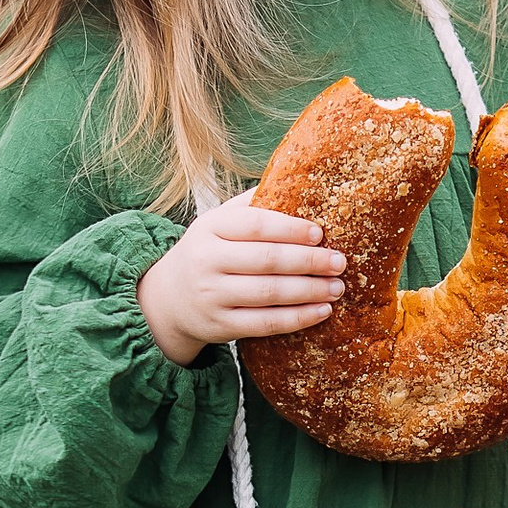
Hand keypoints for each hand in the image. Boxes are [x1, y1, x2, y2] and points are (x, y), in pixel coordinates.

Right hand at [137, 190, 345, 365]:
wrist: (168, 298)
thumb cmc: (207, 252)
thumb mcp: (218, 223)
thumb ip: (250, 205)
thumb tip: (297, 181)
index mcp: (209, 227)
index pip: (255, 224)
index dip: (291, 228)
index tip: (320, 233)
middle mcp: (207, 261)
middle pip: (267, 260)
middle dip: (309, 261)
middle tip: (339, 261)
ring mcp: (212, 295)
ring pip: (269, 293)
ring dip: (310, 290)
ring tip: (337, 287)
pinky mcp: (220, 325)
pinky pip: (265, 323)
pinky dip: (297, 318)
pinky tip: (321, 310)